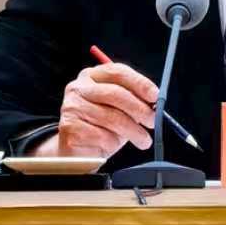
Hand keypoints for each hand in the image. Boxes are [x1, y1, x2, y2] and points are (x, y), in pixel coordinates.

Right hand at [41, 62, 159, 157]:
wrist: (78, 152)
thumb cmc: (102, 127)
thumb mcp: (119, 110)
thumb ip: (134, 101)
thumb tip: (155, 102)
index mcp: (91, 76)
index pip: (118, 72)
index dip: (140, 83)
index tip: (155, 96)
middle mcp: (78, 88)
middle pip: (116, 94)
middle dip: (139, 109)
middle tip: (153, 121)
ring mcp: (72, 107)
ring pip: (112, 118)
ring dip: (134, 131)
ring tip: (143, 140)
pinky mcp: (70, 128)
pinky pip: (102, 136)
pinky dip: (113, 143)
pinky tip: (114, 146)